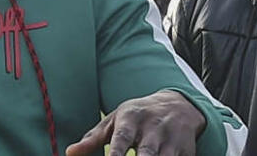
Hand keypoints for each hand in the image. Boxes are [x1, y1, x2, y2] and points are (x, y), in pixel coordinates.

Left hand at [65, 89, 206, 155]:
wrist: (180, 105)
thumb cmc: (140, 115)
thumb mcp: (116, 120)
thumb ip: (94, 138)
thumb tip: (69, 153)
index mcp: (133, 118)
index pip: (123, 138)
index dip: (116, 154)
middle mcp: (154, 127)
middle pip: (147, 153)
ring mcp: (173, 139)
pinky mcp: (187, 150)